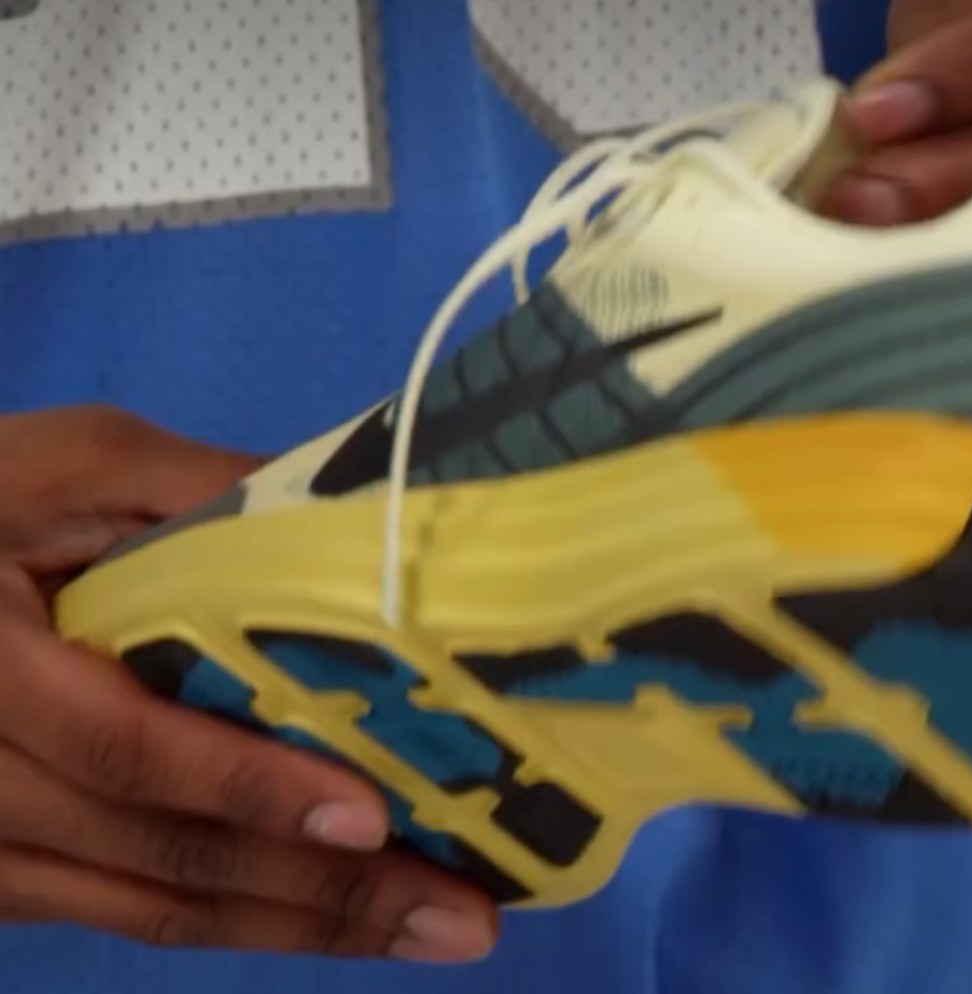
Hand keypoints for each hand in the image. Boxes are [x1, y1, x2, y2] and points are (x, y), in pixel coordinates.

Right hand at [0, 407, 495, 962]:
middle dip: (323, 893)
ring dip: (304, 928)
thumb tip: (357, 520)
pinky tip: (340, 916)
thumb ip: (200, 495)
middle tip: (464, 915)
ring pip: (158, 907)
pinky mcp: (12, 870)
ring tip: (437, 932)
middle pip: (164, 856)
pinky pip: (134, 910)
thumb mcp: (74, 467)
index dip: (248, 787)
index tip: (370, 819)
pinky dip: (249, 918)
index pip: (125, 747)